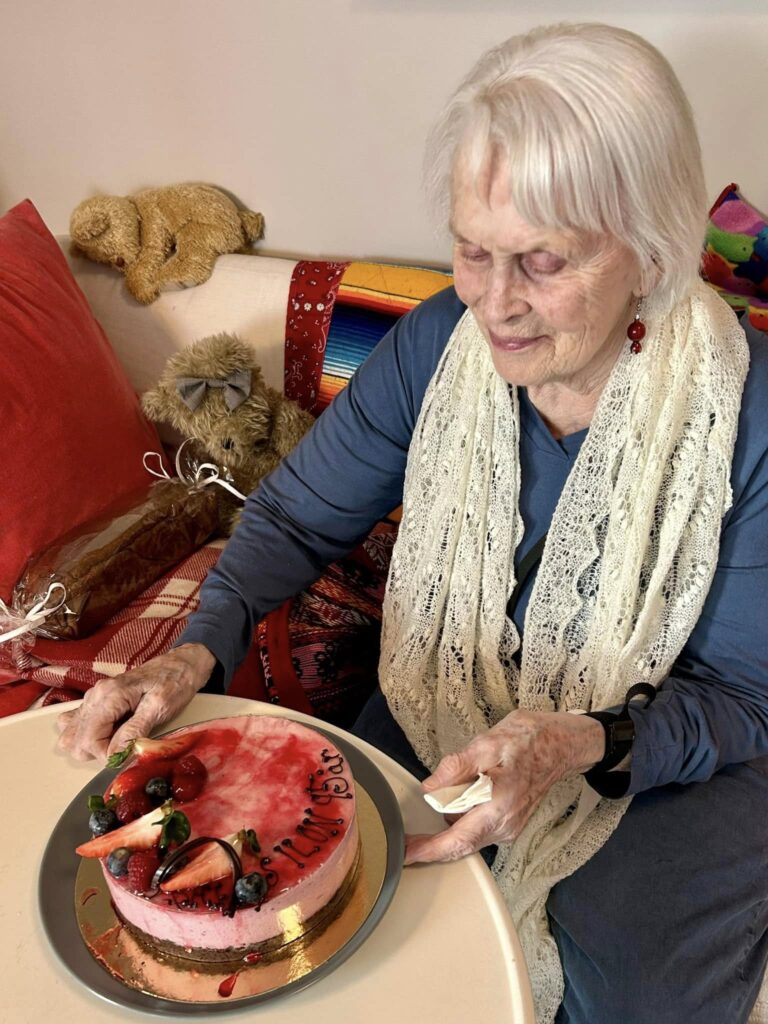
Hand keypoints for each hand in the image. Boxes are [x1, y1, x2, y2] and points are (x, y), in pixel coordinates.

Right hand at [56, 643, 216, 762]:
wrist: (181, 664)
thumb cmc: (174, 682)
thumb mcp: (160, 707)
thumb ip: (135, 730)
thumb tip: (115, 755)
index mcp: (110, 696)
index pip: (88, 739)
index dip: (105, 754)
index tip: (126, 754)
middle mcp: (96, 695)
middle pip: (75, 739)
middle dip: (97, 751)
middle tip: (124, 746)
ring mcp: (94, 697)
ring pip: (72, 734)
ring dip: (91, 745)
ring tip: (118, 738)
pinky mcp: (97, 700)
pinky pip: (78, 723)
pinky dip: (88, 735)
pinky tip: (111, 732)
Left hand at [404, 709, 604, 864]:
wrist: (559, 744)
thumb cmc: (528, 741)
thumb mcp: (486, 745)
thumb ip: (455, 768)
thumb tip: (430, 789)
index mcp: (499, 808)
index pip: (458, 840)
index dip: (430, 851)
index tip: (406, 856)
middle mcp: (505, 825)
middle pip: (461, 844)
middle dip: (434, 842)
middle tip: (408, 839)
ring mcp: (509, 826)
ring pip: (469, 835)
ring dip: (450, 822)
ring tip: (446, 794)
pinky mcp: (509, 822)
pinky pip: (478, 827)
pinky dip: (464, 817)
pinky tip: (462, 794)